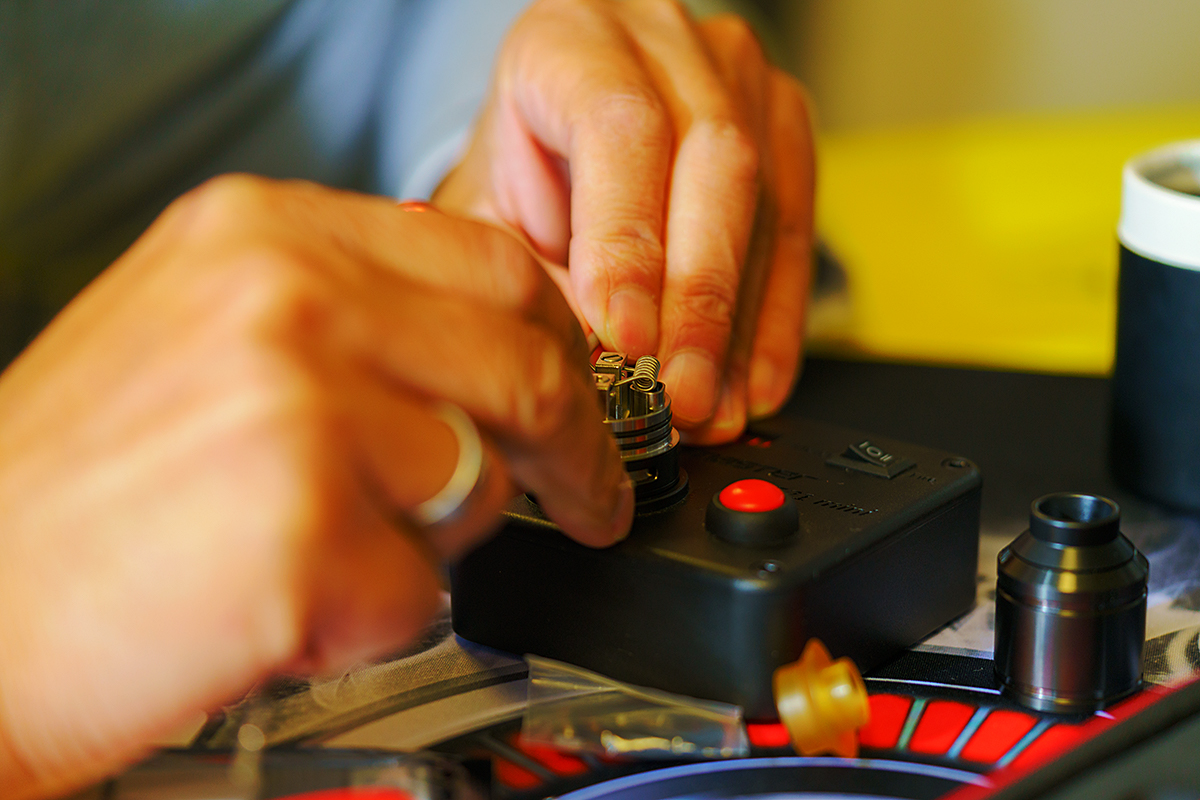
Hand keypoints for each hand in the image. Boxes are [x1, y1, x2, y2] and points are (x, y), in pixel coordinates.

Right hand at [0, 176, 631, 799]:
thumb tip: (485, 341)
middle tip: (584, 495)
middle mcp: (287, 298)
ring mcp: (299, 408)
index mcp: (267, 233)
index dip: (559, 342)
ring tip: (329, 556)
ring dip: (438, 542)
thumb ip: (349, 316)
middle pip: (524, 357)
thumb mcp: (205, 333)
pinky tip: (282, 607)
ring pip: (485, 481)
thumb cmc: (76, 493)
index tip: (582, 394)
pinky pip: (424, 588)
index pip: (492, 263)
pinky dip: (376, 617)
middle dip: (578, 444)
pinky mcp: (302, 532)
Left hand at [434, 0, 814, 442]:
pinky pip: (798, 229)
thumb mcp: (488, 220)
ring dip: (739, 325)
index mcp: (570, 38)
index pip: (617, 127)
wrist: (555, 131)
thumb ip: (530, 279)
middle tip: (678, 396)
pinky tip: (752, 386)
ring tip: (710, 410)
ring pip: (765, 201)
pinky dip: (776, 320)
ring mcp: (737, 75)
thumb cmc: (519, 173)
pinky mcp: (784, 123)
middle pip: (712, 161)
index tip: (622, 338)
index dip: (627, 240)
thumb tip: (590, 370)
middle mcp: (664, 39)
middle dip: (697, 300)